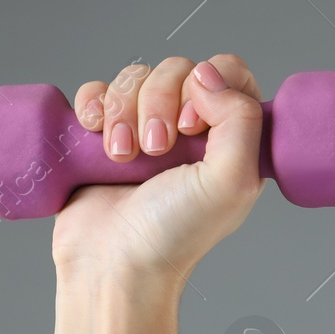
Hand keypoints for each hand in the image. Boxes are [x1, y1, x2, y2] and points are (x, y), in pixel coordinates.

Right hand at [49, 54, 265, 289]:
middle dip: (159, 102)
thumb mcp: (231, 181)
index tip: (191, 126)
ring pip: (136, 76)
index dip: (209, 85)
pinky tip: (95, 133)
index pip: (228, 72)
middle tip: (155, 150)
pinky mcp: (103, 135)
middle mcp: (190, 129)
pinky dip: (93, 105)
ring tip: (122, 157)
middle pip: (178, 69)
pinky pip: (98, 91)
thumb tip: (206, 73)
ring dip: (123, 110)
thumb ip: (241, 119)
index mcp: (230, 137)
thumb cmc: (176, 233)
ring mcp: (144, 128)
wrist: (113, 264)